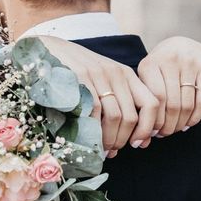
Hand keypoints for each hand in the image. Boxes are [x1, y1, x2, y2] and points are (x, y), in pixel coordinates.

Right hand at [38, 36, 158, 156]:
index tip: (138, 144)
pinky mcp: (81, 78)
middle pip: (131, 116)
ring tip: (101, 150)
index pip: (152, 104)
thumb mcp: (104, 81)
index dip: (148, 128)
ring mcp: (99, 75)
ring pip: (115, 117)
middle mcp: (117, 74)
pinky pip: (94, 112)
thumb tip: (140, 141)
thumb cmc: (78, 72)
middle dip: (123, 140)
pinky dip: (93, 132)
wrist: (49, 49)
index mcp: (127, 75)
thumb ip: (120, 103)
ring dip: (109, 140)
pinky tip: (89, 140)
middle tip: (113, 151)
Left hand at [138, 37, 200, 136]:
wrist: (181, 45)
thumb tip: (144, 136)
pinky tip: (189, 123)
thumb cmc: (159, 69)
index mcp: (149, 64)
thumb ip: (145, 101)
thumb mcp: (146, 78)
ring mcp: (189, 62)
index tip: (153, 133)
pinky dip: (195, 117)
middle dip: (169, 125)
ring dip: (181, 123)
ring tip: (176, 129)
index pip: (155, 100)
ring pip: (187, 105)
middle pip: (172, 105)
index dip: (155, 121)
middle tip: (166, 134)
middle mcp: (169, 60)